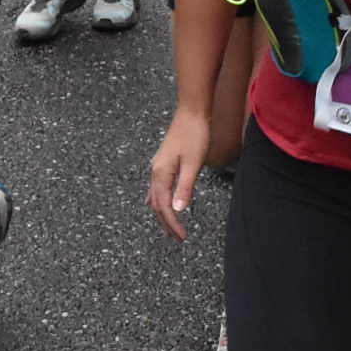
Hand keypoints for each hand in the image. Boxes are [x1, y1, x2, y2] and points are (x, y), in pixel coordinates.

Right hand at [148, 109, 210, 240]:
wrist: (192, 113)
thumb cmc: (194, 135)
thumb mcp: (193, 164)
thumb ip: (185, 188)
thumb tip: (178, 210)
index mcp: (161, 173)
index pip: (164, 206)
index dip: (172, 223)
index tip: (182, 236)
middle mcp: (155, 171)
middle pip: (157, 204)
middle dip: (167, 223)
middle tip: (178, 238)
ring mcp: (157, 167)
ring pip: (155, 197)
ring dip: (163, 213)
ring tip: (171, 227)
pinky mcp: (163, 163)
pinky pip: (157, 187)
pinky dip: (160, 200)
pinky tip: (162, 203)